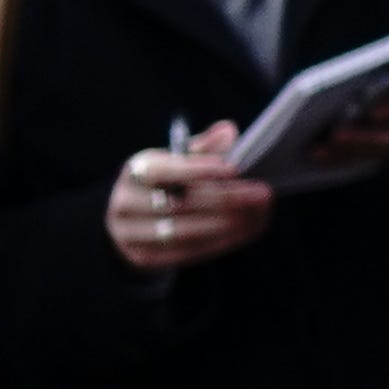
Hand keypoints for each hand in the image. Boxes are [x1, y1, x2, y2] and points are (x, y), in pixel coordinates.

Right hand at [106, 126, 271, 272]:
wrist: (133, 219)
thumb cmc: (167, 180)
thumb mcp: (178, 157)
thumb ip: (204, 146)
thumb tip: (228, 131)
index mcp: (135, 171)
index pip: (162, 171)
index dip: (198, 170)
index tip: (234, 168)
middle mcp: (125, 203)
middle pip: (177, 204)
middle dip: (226, 199)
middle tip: (262, 193)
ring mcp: (130, 234)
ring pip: (183, 232)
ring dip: (227, 223)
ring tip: (258, 213)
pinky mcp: (144, 258)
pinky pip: (186, 252)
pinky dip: (220, 241)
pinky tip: (246, 229)